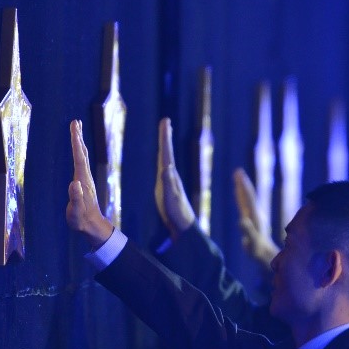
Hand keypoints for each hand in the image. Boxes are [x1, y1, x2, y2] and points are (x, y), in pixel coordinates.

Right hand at [66, 119, 114, 248]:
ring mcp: (85, 180)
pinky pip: (80, 163)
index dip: (76, 143)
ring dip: (78, 143)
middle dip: (77, 137)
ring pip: (82, 157)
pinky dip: (78, 153)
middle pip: (82, 153)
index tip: (74, 128)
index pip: (79, 158)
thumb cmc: (82, 221)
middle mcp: (85, 177)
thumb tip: (74, 183)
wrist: (92, 227)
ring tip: (76, 130)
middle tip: (75, 121)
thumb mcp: (77, 213)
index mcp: (83, 181)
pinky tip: (77, 151)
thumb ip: (76, 199)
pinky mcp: (83, 183)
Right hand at [154, 117, 195, 239]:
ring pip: (167, 158)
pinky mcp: (168, 187)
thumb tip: (166, 168)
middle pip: (167, 152)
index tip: (165, 121)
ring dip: (165, 145)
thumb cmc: (177, 214)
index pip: (166, 153)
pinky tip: (164, 158)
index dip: (165, 137)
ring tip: (166, 133)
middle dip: (165, 137)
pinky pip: (165, 167)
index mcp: (171, 176)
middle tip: (165, 121)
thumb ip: (168, 184)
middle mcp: (171, 176)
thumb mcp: (171, 199)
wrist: (184, 226)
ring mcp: (170, 181)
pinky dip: (164, 159)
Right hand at [233, 167, 279, 268]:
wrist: (265, 254)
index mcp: (254, 216)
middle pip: (248, 195)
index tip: (239, 175)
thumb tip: (242, 220)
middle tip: (237, 171)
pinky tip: (239, 194)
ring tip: (237, 178)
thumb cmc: (257, 250)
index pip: (248, 198)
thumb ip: (248, 231)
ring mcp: (254, 216)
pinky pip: (245, 204)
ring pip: (247, 199)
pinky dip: (241, 197)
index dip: (243, 186)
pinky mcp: (252, 219)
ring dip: (242, 188)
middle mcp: (255, 213)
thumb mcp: (252, 242)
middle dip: (243, 184)